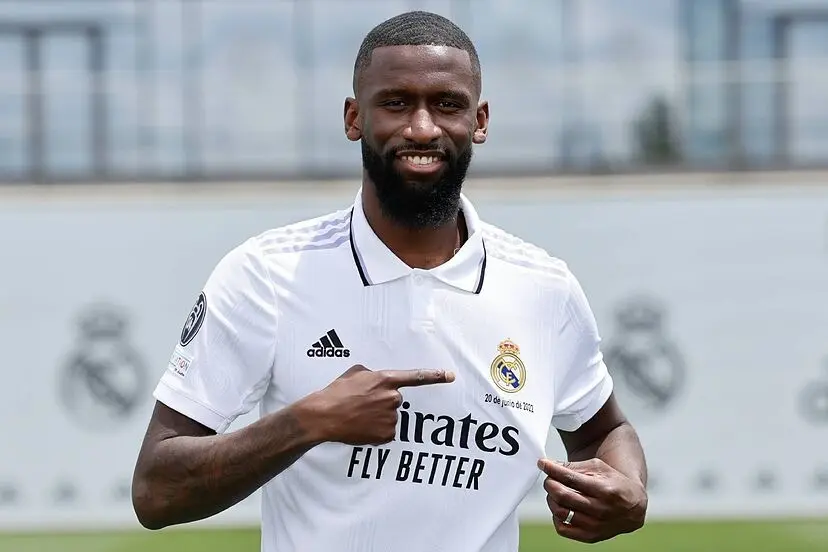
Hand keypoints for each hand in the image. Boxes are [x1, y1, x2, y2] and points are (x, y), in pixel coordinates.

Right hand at [311, 365, 454, 444]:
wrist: (323, 416)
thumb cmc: (336, 392)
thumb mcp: (355, 373)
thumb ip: (373, 374)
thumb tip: (378, 380)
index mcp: (385, 379)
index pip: (416, 377)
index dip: (435, 376)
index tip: (450, 375)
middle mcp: (392, 397)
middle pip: (395, 400)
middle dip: (382, 402)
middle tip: (362, 405)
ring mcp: (390, 417)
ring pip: (390, 416)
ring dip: (378, 417)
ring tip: (358, 416)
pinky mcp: (387, 434)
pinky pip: (387, 432)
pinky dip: (376, 431)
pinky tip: (361, 427)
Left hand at [537, 458, 646, 543]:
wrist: (633, 506)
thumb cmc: (614, 484)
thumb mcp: (599, 468)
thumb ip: (574, 467)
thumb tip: (549, 466)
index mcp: (605, 489)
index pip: (571, 478)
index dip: (552, 469)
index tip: (542, 463)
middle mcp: (601, 509)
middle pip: (563, 495)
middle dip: (550, 483)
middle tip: (549, 478)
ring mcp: (595, 525)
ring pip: (560, 511)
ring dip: (551, 499)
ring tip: (555, 492)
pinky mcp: (590, 537)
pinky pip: (562, 528)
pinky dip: (556, 516)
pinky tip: (562, 507)